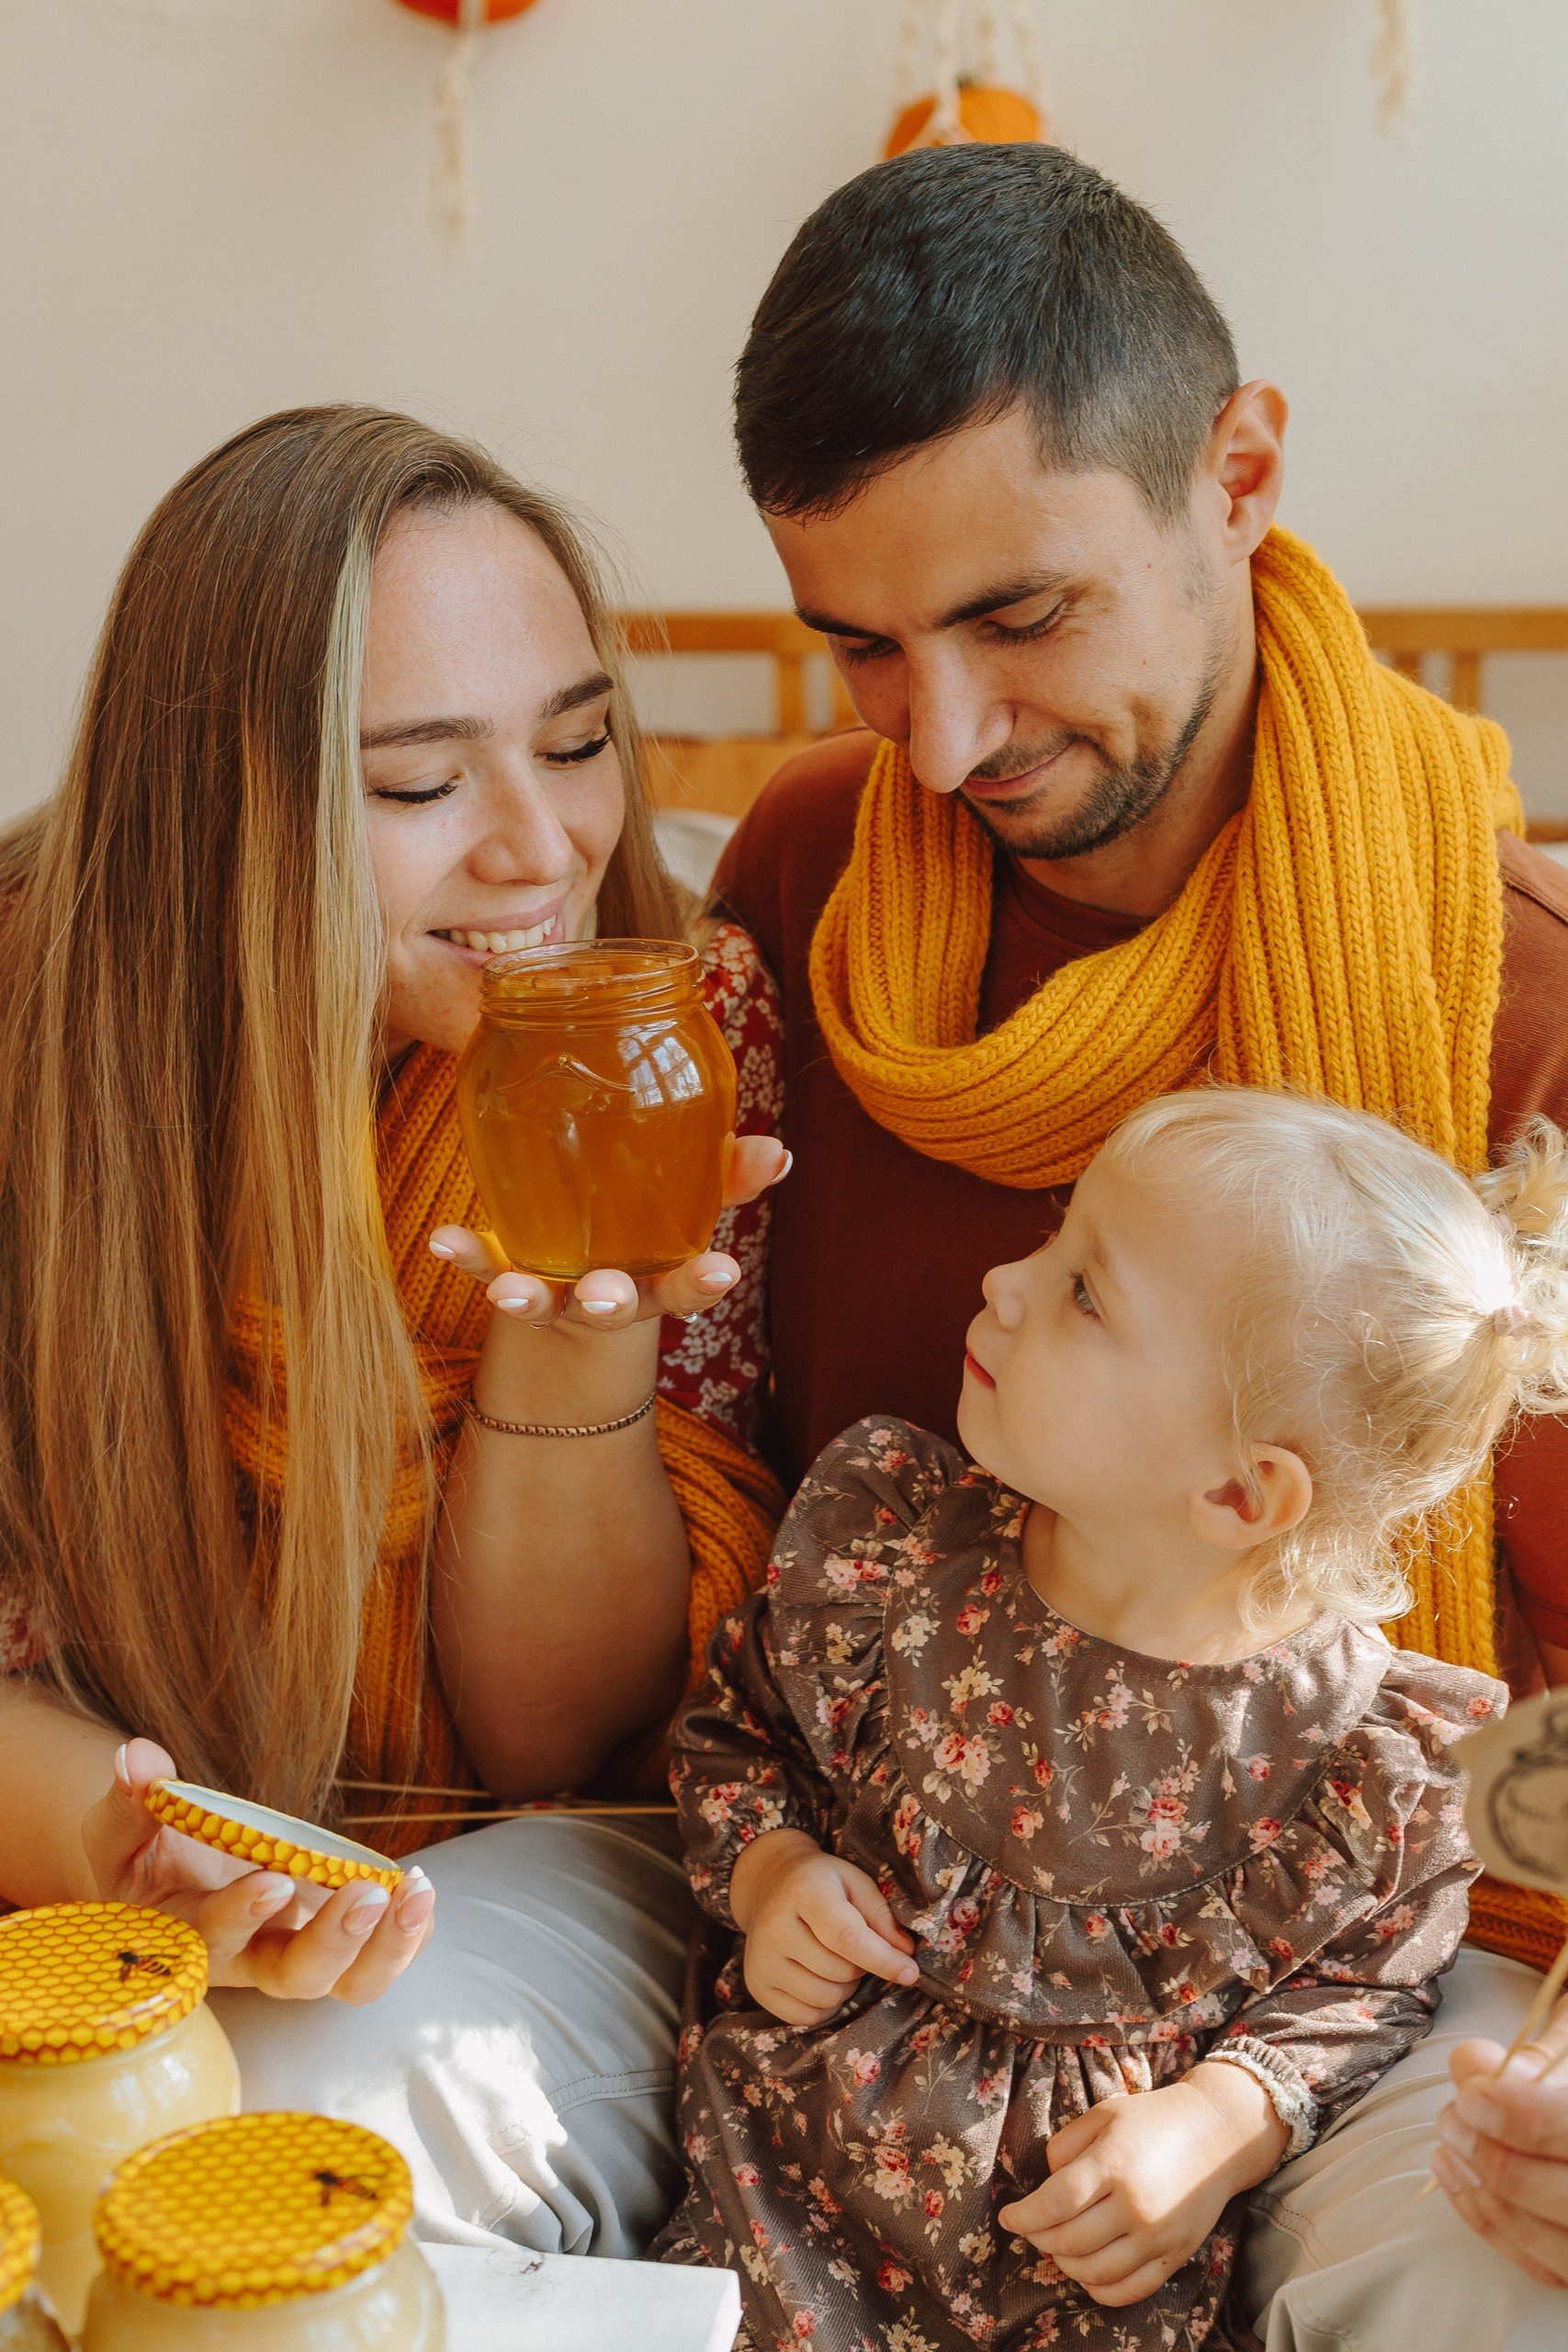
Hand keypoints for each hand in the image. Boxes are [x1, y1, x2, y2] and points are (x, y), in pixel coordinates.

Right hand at [81, 1739, 435, 2005]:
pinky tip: (422, 1894)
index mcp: (189, 1938)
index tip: (273, 1879)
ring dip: (388, 1946)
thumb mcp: (122, 1833)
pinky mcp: (335, 1941)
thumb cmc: (145, 1860)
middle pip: (296, 1978)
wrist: (173, 1881)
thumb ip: (130, 1802)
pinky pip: (379, 1958)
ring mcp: (298, 1953)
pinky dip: (409, 1936)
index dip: (241, 1914)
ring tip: (417, 1892)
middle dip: (334, 1942)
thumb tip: (140, 1758)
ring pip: (349, 1981)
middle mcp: (249, 1958)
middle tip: (367, 1895)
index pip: (213, 1939)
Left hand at [431, 1135, 789, 1330]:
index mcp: (655, 1280)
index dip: (705, 1283)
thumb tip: (779, 1149)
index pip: (687, 1289)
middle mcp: (603, 1297)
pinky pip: (482, 1268)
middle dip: (609, 1304)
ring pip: (540, 1304)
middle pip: (611, 1309)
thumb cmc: (645, 1227)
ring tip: (508, 1290)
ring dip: (525, 1298)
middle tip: (607, 1298)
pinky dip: (464, 1255)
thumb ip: (728, 1176)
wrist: (578, 1275)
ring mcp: (551, 1292)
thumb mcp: (688, 1206)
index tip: (726, 1272)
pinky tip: (441, 1237)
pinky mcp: (504, 1272)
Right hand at [728, 1827, 918, 2026]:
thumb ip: (882, 1917)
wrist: (769, 1882)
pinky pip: (805, 2016)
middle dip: (862, 1967)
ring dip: (844, 1987)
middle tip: (855, 1948)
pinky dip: (824, 2005)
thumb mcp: (855, 1882)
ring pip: (825, 1998)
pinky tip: (819, 1978)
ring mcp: (761, 1960)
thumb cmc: (821, 1882)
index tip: (910, 1973)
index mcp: (804, 1893)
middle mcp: (775, 1928)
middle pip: (840, 1972)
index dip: (883, 1960)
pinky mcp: (756, 1985)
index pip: (847, 1937)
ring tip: (836, 1960)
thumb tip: (906, 1955)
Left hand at [999, 2064, 1288, 2307]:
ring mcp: (1157, 2236)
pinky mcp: (1175, 2257)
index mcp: (1113, 2163)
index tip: (1007, 2217)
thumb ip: (1065, 2146)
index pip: (1055, 2203)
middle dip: (1038, 2239)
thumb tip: (1045, 2185)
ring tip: (1056, 2246)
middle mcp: (1135, 2205)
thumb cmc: (1152, 2119)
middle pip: (1069, 2241)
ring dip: (1064, 2265)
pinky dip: (1099, 2290)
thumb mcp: (1103, 2114)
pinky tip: (1086, 2272)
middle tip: (1029, 2228)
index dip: (1023, 2216)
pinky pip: (1129, 2291)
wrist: (1216, 2134)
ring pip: (1094, 2272)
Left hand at [1434, 1994, 1567, 2286]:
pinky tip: (1455, 2176)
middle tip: (1453, 2119)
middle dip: (1495, 2157)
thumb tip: (1469, 2064)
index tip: (1472, 2096)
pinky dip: (1486, 2221)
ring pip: (1546, 2240)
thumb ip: (1534, 2057)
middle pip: (1564, 2197)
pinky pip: (1537, 2265)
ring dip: (1483, 2191)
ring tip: (1449, 2143)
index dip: (1523, 2117)